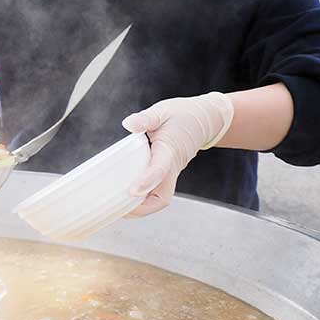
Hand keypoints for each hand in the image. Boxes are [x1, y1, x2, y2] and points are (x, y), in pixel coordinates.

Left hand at [120, 92, 234, 216]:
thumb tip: (128, 123)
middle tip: (118, 208)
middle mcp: (171, 167)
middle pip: (161, 197)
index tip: (133, 190)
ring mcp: (170, 174)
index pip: (160, 169)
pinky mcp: (167, 176)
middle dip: (142, 208)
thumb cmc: (182, 116)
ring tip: (116, 208)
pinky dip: (141, 201)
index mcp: (170, 150)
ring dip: (140, 208)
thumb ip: (146, 118)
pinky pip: (156, 194)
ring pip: (159, 199)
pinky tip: (123, 199)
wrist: (204, 121)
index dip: (147, 180)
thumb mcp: (163, 111)